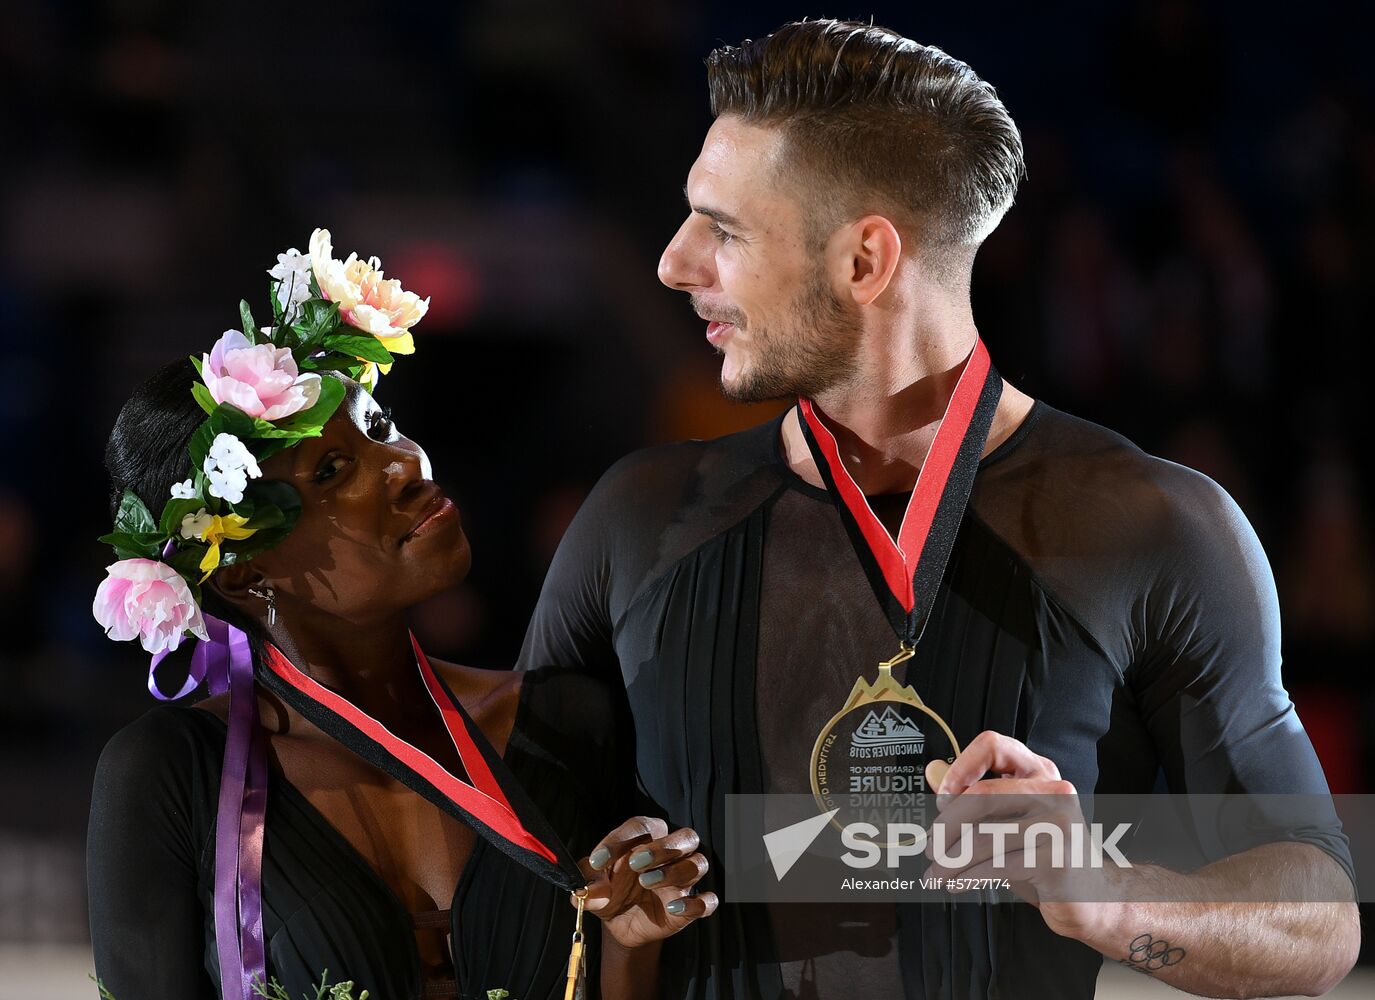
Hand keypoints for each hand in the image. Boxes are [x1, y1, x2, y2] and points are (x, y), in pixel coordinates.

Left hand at [572, 816, 719, 949]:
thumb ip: (588, 884)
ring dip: (674, 871)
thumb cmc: (610, 893)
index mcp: (646, 838)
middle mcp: (671, 854)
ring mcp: (684, 880)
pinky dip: (696, 903)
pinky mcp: (691, 906)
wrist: (621, 925)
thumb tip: (584, 890)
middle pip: (684, 837)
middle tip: (636, 862)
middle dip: (662, 847)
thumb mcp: (594, 888)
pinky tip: (675, 907)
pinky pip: (708, 900)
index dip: (620, 840)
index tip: (597, 860)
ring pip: (697, 863)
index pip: (641, 826)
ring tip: (647, 882)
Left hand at [923, 731, 1123, 942]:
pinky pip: (997, 865)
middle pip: (982, 796)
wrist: (1094, 897)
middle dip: (947, 826)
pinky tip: (958, 883)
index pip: (994, 745)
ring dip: (951, 860)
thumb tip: (933, 772)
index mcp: (1040, 772)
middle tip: (931, 846)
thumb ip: (975, 798)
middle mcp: (1054, 791)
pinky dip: (969, 876)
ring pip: (984, 837)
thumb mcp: (1010, 820)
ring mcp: (1059, 824)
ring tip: (937, 873)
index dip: (961, 766)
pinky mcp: (1057, 859)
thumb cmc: (1046, 856)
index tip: (942, 796)